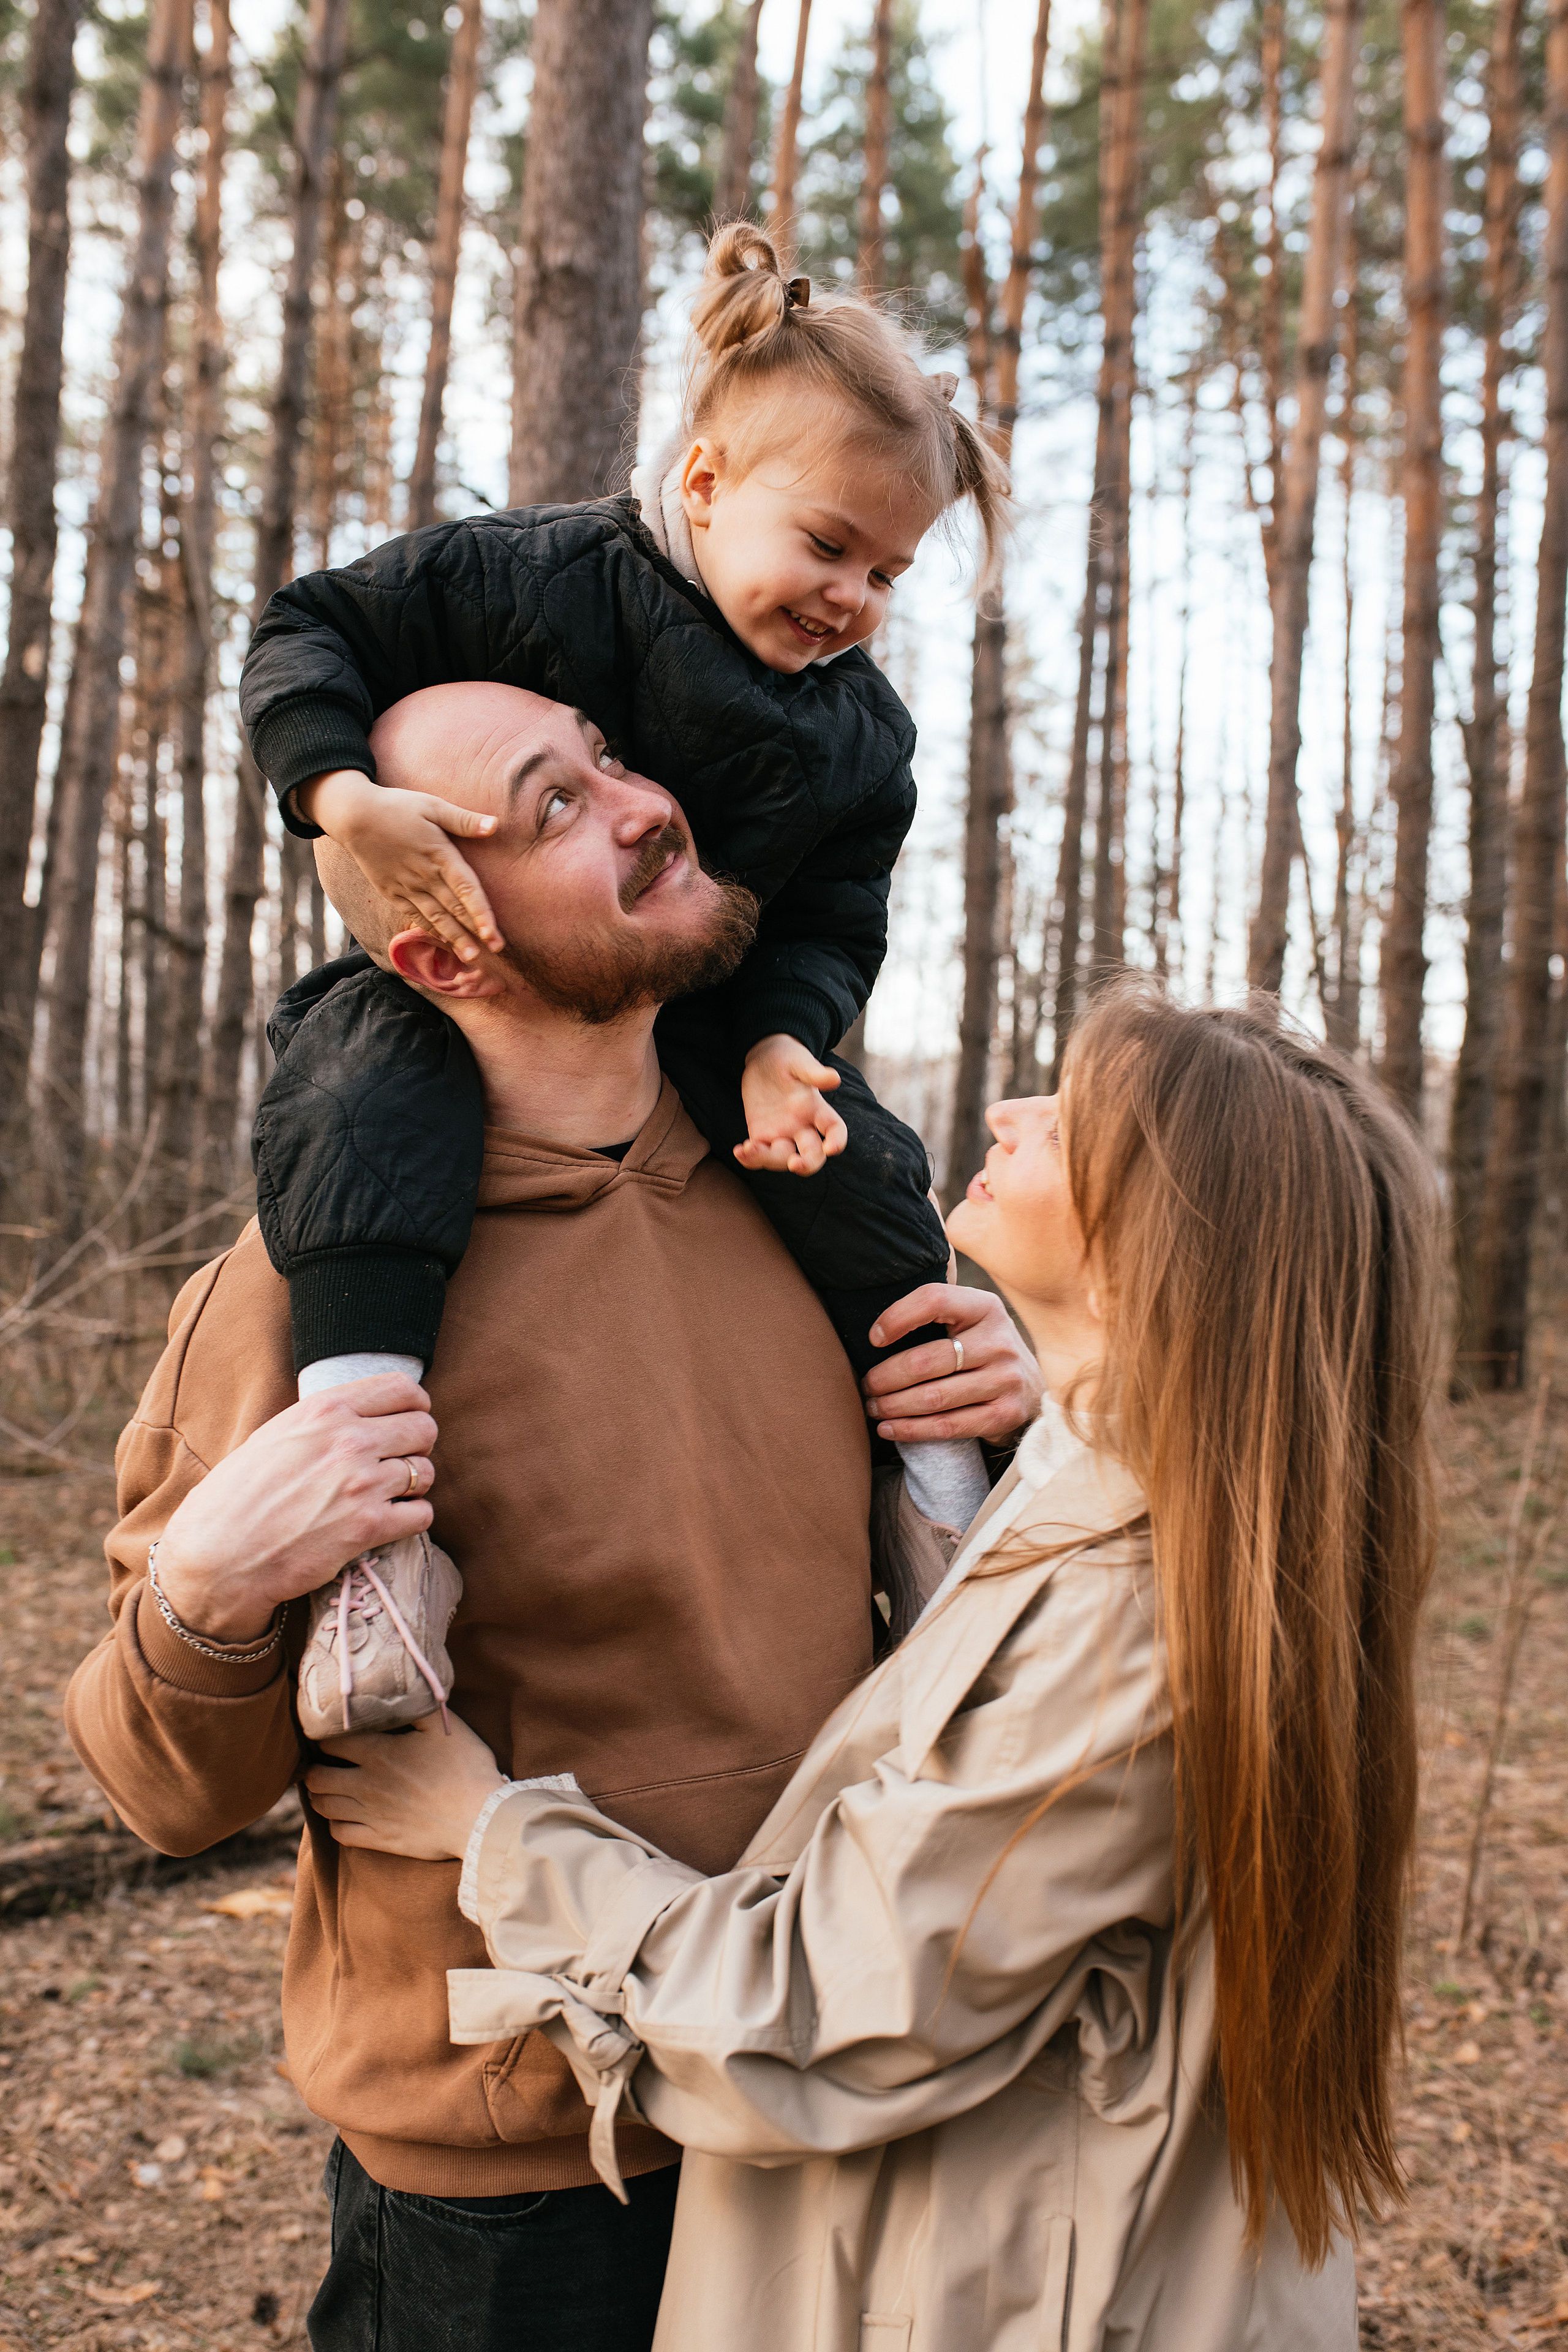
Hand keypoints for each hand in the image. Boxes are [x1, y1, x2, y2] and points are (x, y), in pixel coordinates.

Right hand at [152, 1375, 437, 1643]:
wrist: (217, 1556)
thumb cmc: (236, 1497)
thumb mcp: (276, 1436)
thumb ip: (323, 1421)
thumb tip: (362, 1415)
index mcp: (324, 1410)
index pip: (403, 1389)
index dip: (414, 1406)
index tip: (408, 1420)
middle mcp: (349, 1440)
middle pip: (424, 1428)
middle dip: (416, 1446)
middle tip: (396, 1463)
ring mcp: (362, 1484)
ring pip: (425, 1472)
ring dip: (413, 1485)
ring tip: (388, 1496)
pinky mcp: (368, 1528)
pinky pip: (421, 1514)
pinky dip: (411, 1519)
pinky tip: (388, 1522)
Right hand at [298, 770, 502, 961]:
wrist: (353, 817)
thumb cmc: (397, 807)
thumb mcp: (432, 806)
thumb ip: (464, 820)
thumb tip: (495, 825)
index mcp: (439, 855)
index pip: (466, 890)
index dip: (481, 913)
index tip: (494, 934)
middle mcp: (424, 876)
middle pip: (454, 909)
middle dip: (475, 933)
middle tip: (496, 951)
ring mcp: (406, 887)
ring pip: (436, 918)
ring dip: (455, 939)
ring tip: (471, 957)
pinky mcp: (392, 892)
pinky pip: (415, 916)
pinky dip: (431, 930)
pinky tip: (444, 942)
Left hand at [303, 1711, 504, 1861]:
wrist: (481, 1818)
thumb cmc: (467, 1768)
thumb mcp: (446, 1727)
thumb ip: (418, 1707)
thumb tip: (401, 1691)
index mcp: (379, 1753)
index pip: (329, 1742)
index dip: (323, 1736)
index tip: (328, 1733)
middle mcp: (367, 1784)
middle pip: (317, 1777)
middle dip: (313, 1768)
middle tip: (321, 1763)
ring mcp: (371, 1815)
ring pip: (323, 1807)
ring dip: (319, 1795)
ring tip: (326, 1788)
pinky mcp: (380, 1840)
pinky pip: (340, 1834)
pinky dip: (335, 1824)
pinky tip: (344, 1816)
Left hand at [735, 1034, 847, 1175]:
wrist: (764, 1057)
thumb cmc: (787, 1057)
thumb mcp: (799, 1062)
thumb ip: (814, 1073)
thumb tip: (834, 1079)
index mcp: (817, 1109)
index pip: (834, 1130)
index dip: (837, 1141)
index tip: (831, 1148)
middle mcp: (803, 1126)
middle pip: (812, 1155)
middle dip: (807, 1164)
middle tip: (795, 1164)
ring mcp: (782, 1133)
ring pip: (782, 1158)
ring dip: (769, 1159)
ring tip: (748, 1148)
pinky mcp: (761, 1133)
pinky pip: (759, 1154)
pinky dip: (750, 1158)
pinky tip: (739, 1150)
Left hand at [861, 1285, 1042, 1445]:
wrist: (1030, 1387)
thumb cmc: (981, 1348)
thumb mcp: (969, 1319)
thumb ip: (934, 1312)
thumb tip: (874, 1329)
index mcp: (985, 1308)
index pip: (934, 1300)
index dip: (897, 1317)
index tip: (874, 1338)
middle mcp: (999, 1342)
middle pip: (926, 1360)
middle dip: (885, 1377)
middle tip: (866, 1386)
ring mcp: (1005, 1380)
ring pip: (933, 1398)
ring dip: (893, 1406)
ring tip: (873, 1407)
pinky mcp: (1004, 1415)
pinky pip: (947, 1426)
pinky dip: (911, 1429)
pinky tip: (889, 1428)